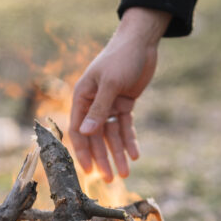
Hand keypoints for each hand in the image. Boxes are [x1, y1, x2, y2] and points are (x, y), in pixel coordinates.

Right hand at [70, 7, 171, 181]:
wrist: (142, 41)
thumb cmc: (121, 57)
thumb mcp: (110, 83)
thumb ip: (98, 109)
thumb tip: (85, 134)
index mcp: (82, 96)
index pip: (78, 129)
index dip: (83, 151)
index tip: (89, 171)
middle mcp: (93, 102)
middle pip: (96, 137)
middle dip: (103, 157)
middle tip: (112, 178)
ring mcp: (109, 104)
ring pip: (112, 135)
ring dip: (118, 153)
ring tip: (126, 172)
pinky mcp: (125, 103)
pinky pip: (125, 126)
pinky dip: (130, 140)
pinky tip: (135, 154)